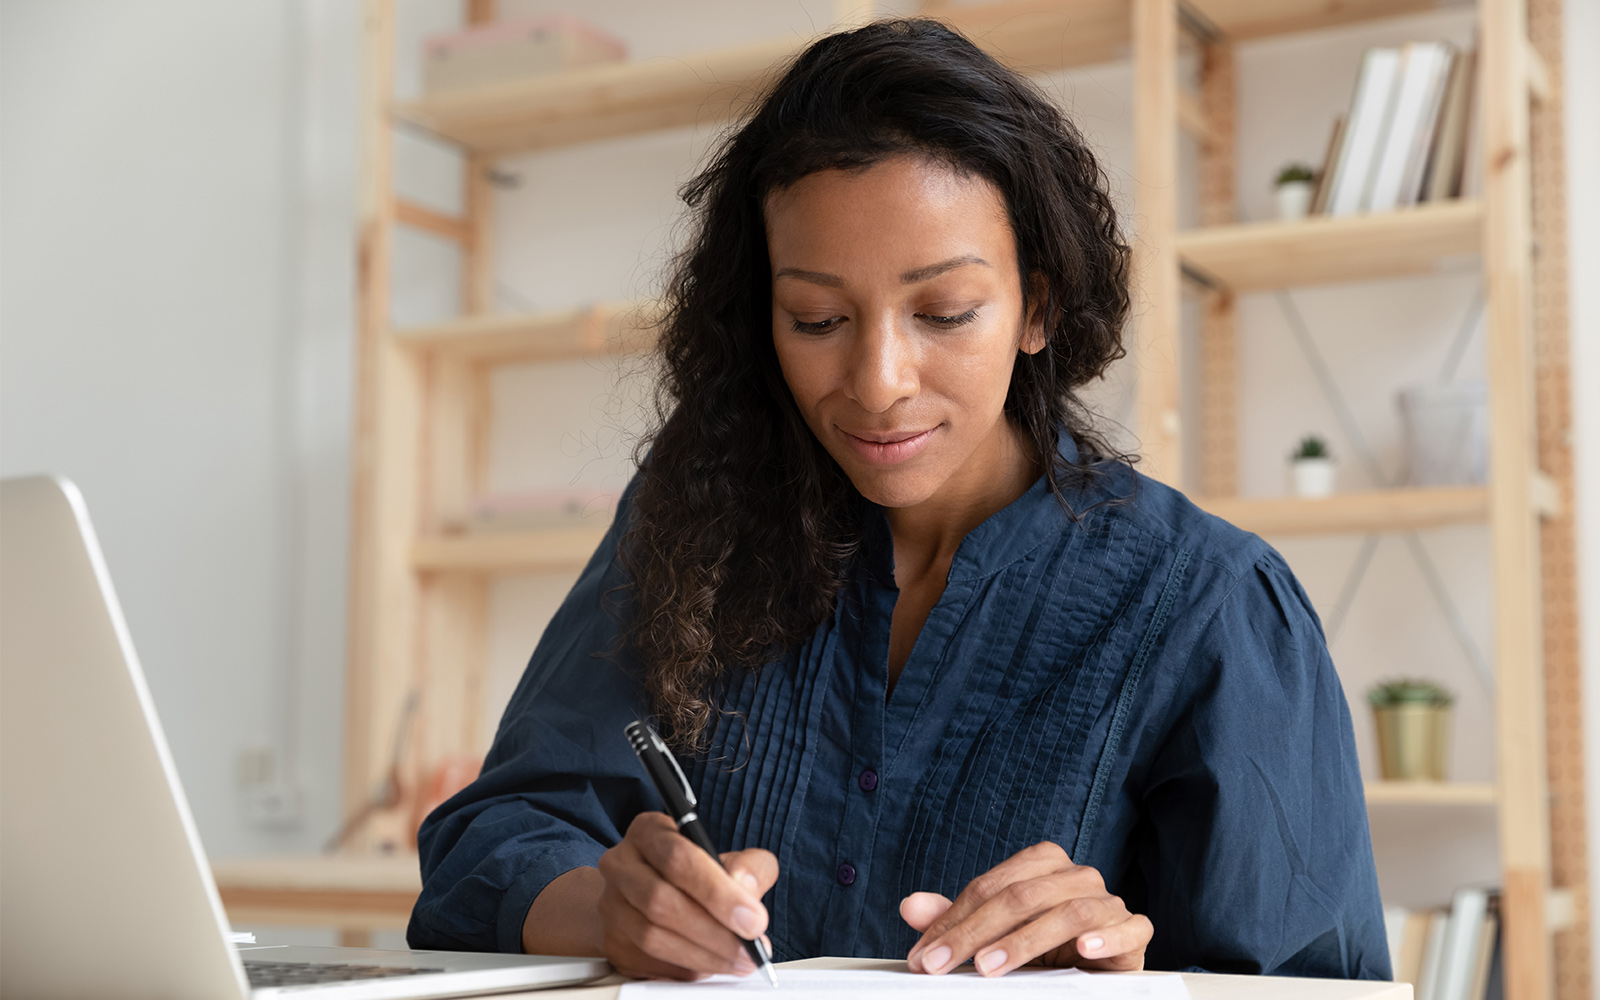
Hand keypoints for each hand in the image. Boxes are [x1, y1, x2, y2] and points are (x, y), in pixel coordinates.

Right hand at [595, 812, 777, 979]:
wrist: (648, 896)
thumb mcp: (729, 858)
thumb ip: (749, 868)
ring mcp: (611, 904)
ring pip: (652, 936)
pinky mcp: (612, 941)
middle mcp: (621, 864)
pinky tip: (712, 964)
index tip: (754, 919)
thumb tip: (745, 887)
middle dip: (713, 931)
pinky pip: (649, 962)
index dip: (717, 892)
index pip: (678, 858)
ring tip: (738, 961)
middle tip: (749, 949)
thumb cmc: (694, 874)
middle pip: (660, 901)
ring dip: (703, 955)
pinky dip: (686, 968)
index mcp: (649, 832)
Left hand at [901, 841, 1150, 976]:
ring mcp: (1109, 901)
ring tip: (991, 967)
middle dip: (976, 933)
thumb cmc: (1044, 946)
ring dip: (1024, 941)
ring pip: (1067, 911)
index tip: (924, 955)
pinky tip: (1084, 950)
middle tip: (944, 964)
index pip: (990, 886)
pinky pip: (1128, 928)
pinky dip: (1106, 937)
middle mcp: (1077, 875)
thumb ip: (957, 919)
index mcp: (1042, 863)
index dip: (952, 920)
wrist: (1099, 968)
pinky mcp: (1135, 931)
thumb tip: (911, 907)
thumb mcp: (996, 934)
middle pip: (1021, 896)